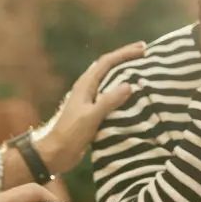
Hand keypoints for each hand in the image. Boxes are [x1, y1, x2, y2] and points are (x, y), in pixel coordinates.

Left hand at [33, 42, 145, 173]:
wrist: (56, 153)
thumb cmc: (71, 134)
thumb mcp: (91, 117)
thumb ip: (108, 101)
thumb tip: (129, 84)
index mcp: (85, 85)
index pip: (106, 62)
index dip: (124, 53)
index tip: (143, 48)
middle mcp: (87, 88)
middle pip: (108, 67)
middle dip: (125, 57)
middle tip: (145, 52)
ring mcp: (89, 100)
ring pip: (109, 80)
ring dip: (124, 72)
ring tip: (142, 68)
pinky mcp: (92, 112)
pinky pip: (110, 95)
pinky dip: (122, 90)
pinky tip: (132, 94)